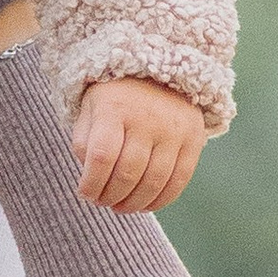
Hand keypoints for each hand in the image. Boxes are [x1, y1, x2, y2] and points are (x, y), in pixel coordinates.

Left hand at [73, 78, 206, 210]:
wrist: (159, 69)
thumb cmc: (115, 97)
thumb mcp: (90, 108)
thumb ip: (84, 140)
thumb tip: (89, 175)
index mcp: (114, 109)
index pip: (102, 156)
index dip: (92, 182)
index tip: (84, 193)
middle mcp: (146, 119)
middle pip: (128, 172)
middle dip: (111, 195)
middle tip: (101, 203)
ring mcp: (173, 131)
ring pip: (154, 180)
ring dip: (135, 202)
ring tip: (120, 207)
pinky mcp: (193, 140)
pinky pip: (179, 179)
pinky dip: (161, 199)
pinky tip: (145, 205)